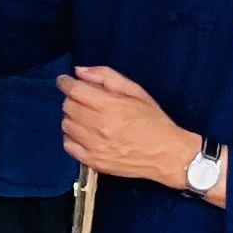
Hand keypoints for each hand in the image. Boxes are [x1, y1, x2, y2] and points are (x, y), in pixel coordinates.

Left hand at [60, 66, 200, 187]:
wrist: (168, 155)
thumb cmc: (153, 121)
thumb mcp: (136, 91)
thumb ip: (106, 77)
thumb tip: (79, 71)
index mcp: (111, 106)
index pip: (74, 90)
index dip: (65, 83)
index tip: (65, 81)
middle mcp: (99, 126)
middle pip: (68, 107)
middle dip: (72, 99)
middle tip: (84, 100)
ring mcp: (94, 146)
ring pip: (66, 125)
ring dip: (73, 118)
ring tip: (87, 118)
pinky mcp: (93, 161)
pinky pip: (68, 145)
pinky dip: (72, 137)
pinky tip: (85, 134)